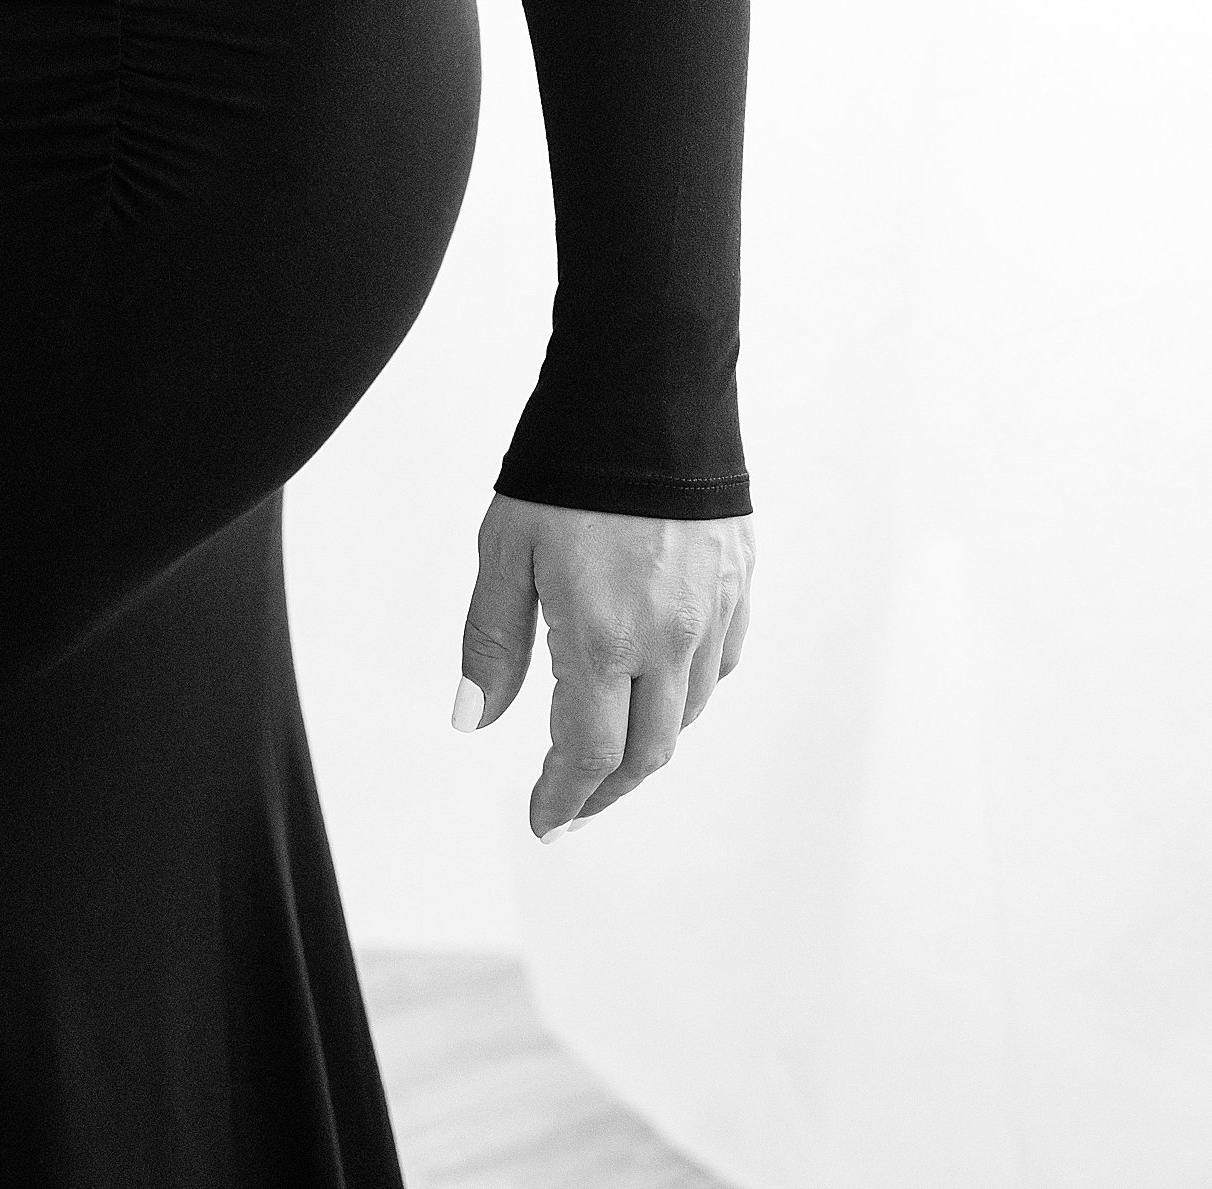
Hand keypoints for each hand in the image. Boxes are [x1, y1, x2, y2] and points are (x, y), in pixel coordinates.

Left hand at [453, 492, 753, 836]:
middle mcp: (669, 639)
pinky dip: (687, 694)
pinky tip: (659, 686)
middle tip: (571, 803)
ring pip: (687, 714)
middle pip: (646, 753)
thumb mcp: (505, 549)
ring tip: (608, 748)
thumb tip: (472, 722)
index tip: (544, 821)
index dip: (564, 799)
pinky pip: (719, 666)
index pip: (589, 754)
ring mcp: (714, 612)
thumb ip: (491, 642)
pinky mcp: (740, 582)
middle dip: (604, 790)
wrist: (646, 389)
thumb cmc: (564, 466)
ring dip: (647, 745)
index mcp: (603, 637)